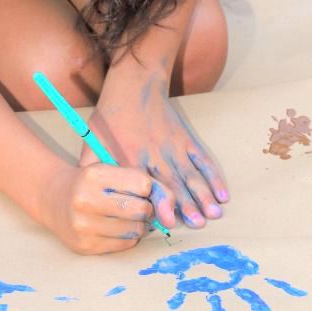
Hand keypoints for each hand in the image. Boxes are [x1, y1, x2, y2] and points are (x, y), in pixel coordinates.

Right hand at [41, 160, 155, 254]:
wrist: (53, 199)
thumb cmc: (92, 183)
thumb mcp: (113, 171)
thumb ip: (149, 184)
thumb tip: (171, 218)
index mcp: (94, 175)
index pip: (143, 183)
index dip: (148, 187)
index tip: (139, 188)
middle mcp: (86, 200)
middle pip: (141, 209)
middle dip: (146, 208)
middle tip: (136, 205)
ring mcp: (84, 226)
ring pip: (136, 230)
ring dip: (139, 225)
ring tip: (126, 217)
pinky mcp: (85, 246)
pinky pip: (125, 245)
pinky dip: (128, 237)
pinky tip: (116, 227)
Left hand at [81, 71, 228, 230]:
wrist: (134, 86)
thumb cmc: (109, 118)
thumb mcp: (93, 141)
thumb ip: (92, 169)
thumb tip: (88, 196)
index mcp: (132, 157)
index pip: (146, 184)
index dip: (158, 203)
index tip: (166, 221)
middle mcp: (156, 154)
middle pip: (174, 183)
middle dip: (186, 205)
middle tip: (197, 224)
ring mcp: (174, 147)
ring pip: (191, 175)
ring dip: (203, 196)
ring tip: (213, 215)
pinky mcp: (186, 140)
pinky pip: (203, 161)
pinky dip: (214, 178)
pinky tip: (223, 195)